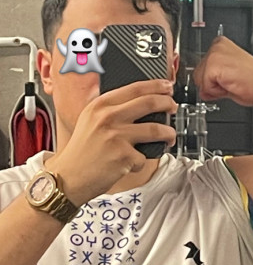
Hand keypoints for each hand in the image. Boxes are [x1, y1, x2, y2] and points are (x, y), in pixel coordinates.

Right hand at [49, 80, 176, 206]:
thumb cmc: (80, 151)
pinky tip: (132, 163)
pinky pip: (145, 156)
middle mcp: (108, 117)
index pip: (136, 88)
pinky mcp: (123, 156)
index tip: (167, 87)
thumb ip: (111, 109)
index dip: (157, 85)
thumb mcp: (90, 120)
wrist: (67, 178)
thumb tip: (143, 101)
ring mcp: (117, 136)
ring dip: (169, 133)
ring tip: (169, 137)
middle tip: (173, 108)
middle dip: (168, 104)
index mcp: (100, 105)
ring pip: (156, 129)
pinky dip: (142, 161)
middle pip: (150, 103)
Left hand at [193, 36, 252, 105]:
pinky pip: (205, 87)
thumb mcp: (230, 76)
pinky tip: (230, 85)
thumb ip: (213, 79)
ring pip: (200, 80)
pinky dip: (216, 92)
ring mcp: (214, 55)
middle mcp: (216, 46)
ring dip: (213, 88)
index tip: (226, 78)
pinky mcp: (213, 66)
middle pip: (198, 73)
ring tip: (230, 83)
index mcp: (221, 44)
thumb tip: (203, 89)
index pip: (203, 66)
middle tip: (230, 83)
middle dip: (211, 84)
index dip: (213, 78)